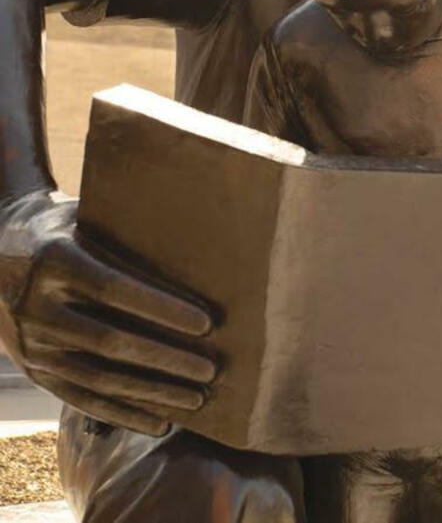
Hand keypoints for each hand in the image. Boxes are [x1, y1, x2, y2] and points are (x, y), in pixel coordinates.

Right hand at [0, 191, 216, 435]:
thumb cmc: (66, 228)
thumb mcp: (87, 218)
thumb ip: (127, 236)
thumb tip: (198, 248)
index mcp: (53, 260)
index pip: (113, 289)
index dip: (161, 308)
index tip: (206, 323)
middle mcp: (35, 305)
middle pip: (109, 341)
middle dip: (165, 359)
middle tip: (211, 369)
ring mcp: (30, 343)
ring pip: (97, 377)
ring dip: (150, 392)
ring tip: (196, 399)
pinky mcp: (33, 369)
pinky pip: (80, 398)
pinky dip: (122, 413)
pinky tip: (160, 422)